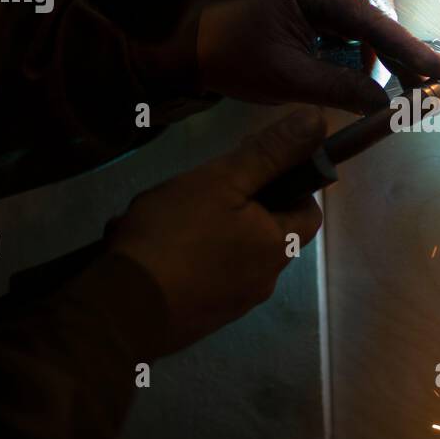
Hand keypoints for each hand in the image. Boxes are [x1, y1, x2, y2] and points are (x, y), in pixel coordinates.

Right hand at [106, 108, 325, 355]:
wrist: (121, 311)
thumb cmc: (176, 237)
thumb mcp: (223, 180)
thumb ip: (270, 152)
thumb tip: (318, 120)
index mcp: (278, 248)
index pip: (308, 211)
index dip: (290, 183)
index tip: (253, 167)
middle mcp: (263, 281)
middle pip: (263, 229)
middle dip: (233, 202)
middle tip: (196, 187)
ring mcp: (231, 304)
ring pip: (225, 250)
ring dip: (197, 227)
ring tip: (158, 214)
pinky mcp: (200, 318)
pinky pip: (199, 275)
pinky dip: (179, 256)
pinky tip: (142, 244)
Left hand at [194, 0, 439, 112]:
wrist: (180, 44)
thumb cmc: (227, 56)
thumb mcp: (287, 78)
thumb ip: (340, 88)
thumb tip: (383, 104)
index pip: (373, 22)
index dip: (411, 51)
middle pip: (372, 20)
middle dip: (399, 56)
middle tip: (428, 87)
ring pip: (359, 25)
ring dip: (378, 56)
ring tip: (397, 89)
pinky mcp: (304, 3)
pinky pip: (341, 26)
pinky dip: (355, 51)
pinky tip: (362, 76)